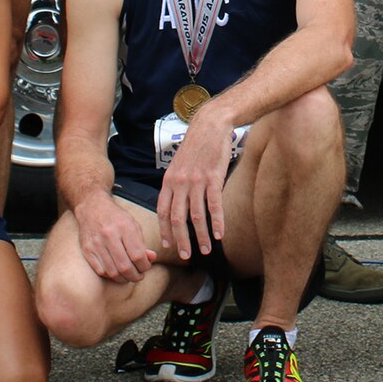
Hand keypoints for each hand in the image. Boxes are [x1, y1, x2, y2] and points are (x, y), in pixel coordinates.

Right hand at [75, 194, 156, 281]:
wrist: (93, 208)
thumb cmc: (117, 218)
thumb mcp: (133, 225)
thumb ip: (142, 244)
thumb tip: (151, 260)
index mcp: (124, 227)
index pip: (137, 255)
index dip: (145, 266)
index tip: (146, 267)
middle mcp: (109, 235)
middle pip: (125, 266)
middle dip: (135, 276)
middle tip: (139, 276)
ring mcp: (96, 243)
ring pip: (112, 272)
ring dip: (123, 279)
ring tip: (129, 276)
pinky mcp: (87, 250)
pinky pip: (101, 271)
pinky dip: (111, 276)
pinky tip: (116, 272)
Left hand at [156, 108, 232, 257]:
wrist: (210, 125)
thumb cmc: (196, 145)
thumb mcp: (178, 164)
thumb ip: (175, 184)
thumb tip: (175, 203)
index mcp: (169, 180)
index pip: (162, 211)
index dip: (164, 231)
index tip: (168, 245)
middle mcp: (180, 183)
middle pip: (177, 218)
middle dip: (181, 240)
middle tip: (185, 256)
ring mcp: (196, 181)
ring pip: (196, 216)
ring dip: (201, 236)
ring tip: (206, 250)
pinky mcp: (213, 178)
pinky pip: (214, 206)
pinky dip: (217, 222)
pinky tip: (220, 234)